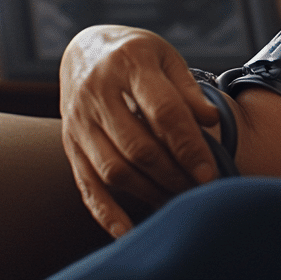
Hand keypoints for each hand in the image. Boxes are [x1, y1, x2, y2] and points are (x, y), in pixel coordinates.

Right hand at [59, 25, 227, 236]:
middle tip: (198, 190)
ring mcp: (79, 121)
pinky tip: (127, 230)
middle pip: (138, 146)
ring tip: (176, 201)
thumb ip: (188, 89)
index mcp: (130, 64)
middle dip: (172, 174)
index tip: (209, 172)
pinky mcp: (69, 144)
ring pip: (113, 170)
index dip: (189, 145)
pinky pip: (86, 185)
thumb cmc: (136, 54)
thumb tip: (211, 121)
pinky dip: (106, 212)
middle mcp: (98, 93)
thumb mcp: (165, 56)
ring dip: (148, 192)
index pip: (164, 112)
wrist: (86, 48)